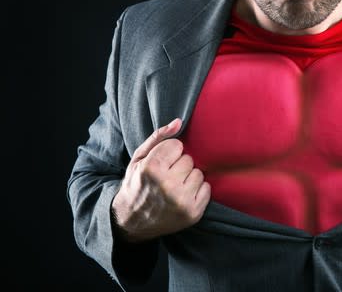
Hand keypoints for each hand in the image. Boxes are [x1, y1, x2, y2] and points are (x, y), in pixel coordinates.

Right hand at [111, 118, 210, 241]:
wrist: (132, 221)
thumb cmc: (136, 185)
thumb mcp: (138, 159)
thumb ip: (158, 137)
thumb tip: (179, 122)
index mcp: (151, 169)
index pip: (177, 145)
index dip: (169, 153)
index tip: (161, 163)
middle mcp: (168, 186)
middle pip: (189, 160)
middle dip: (179, 165)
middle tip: (166, 177)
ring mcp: (182, 201)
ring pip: (199, 173)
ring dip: (189, 178)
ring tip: (174, 187)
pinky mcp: (193, 213)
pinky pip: (207, 188)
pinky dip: (197, 191)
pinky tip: (183, 196)